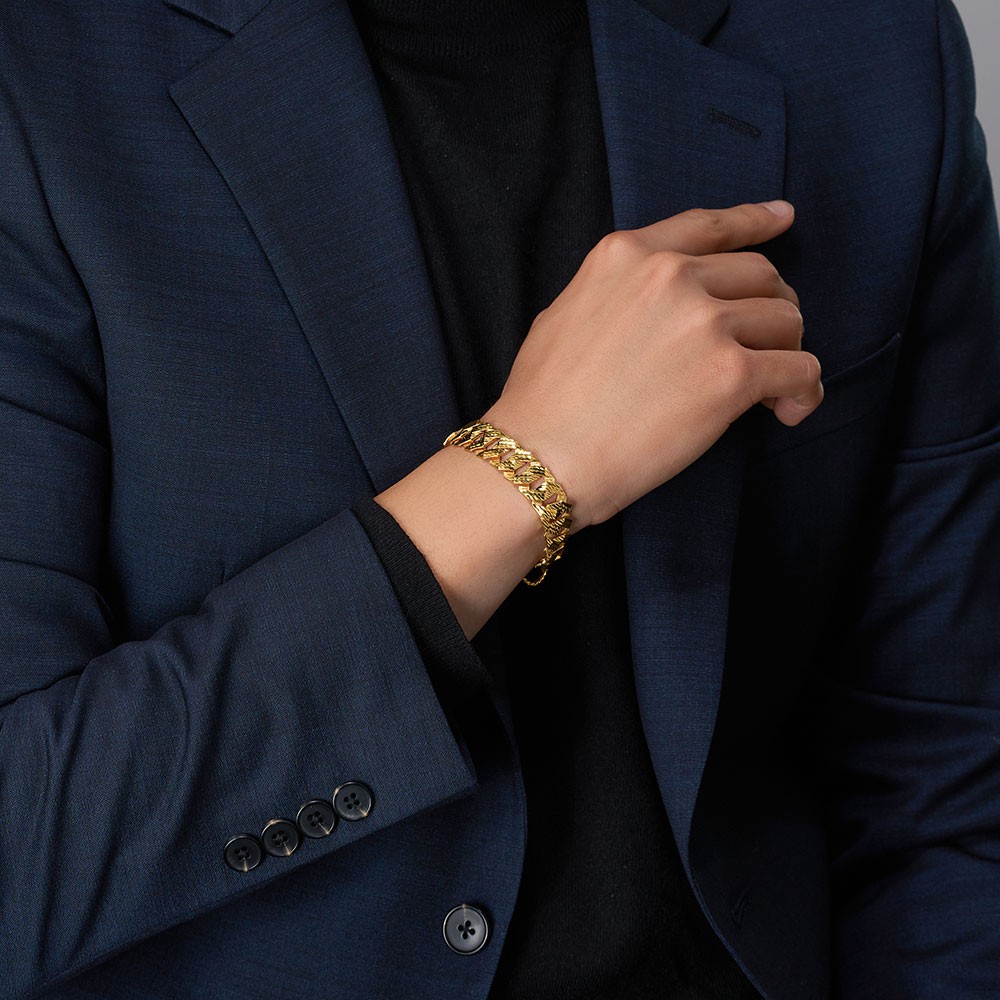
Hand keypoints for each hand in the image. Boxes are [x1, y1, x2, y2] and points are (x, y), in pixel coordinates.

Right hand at [482, 201, 821, 529]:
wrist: (540, 456)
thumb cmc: (542, 400)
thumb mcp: (566, 313)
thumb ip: (619, 292)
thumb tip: (654, 307)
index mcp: (627, 255)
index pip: (710, 226)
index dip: (756, 220)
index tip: (784, 218)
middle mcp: (670, 275)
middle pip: (761, 275)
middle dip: (771, 311)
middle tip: (764, 348)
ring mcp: (704, 322)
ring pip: (787, 320)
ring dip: (786, 354)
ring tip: (772, 392)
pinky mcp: (730, 373)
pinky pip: (799, 369)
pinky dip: (804, 391)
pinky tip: (790, 410)